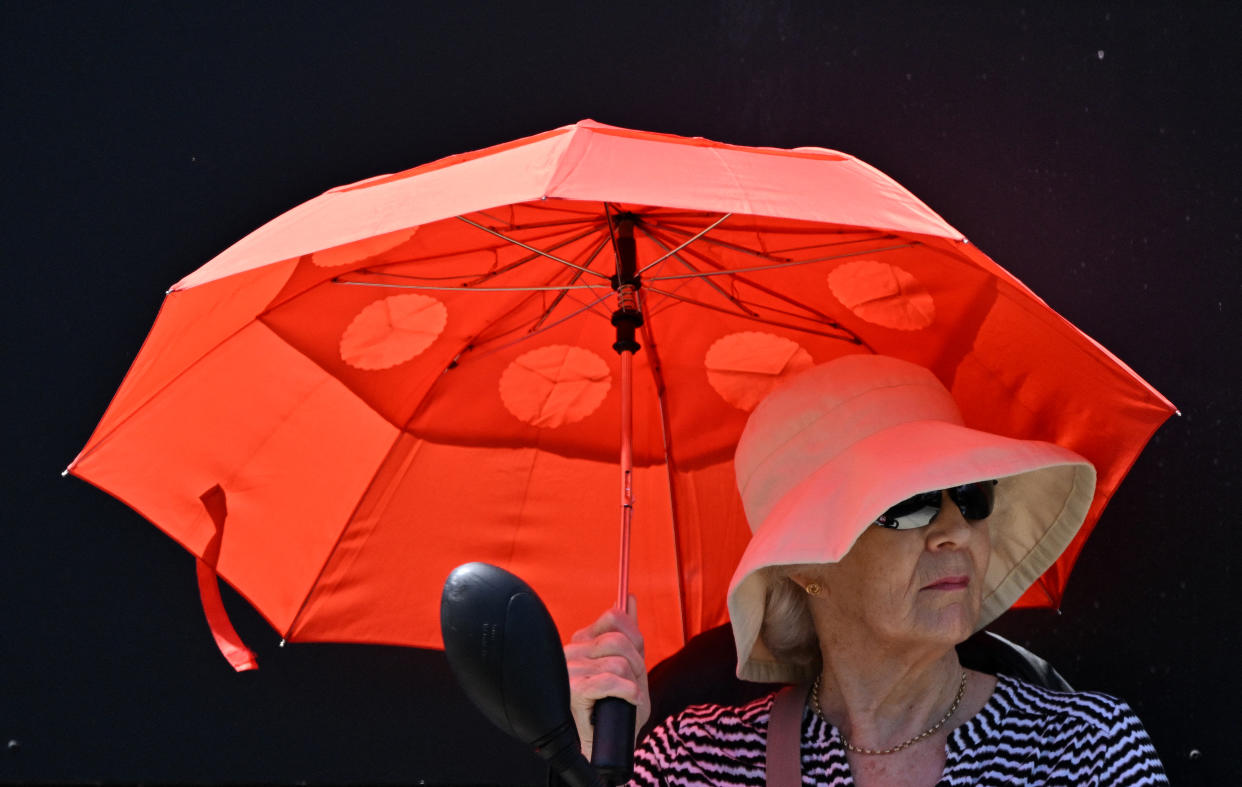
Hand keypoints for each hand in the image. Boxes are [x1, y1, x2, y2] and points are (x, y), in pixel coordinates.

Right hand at [564, 596, 651, 758]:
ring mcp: (570, 669)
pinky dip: (628, 693)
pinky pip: (610, 680)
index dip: (634, 639)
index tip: (635, 661)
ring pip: (618, 662)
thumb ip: (628, 632)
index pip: (614, 616)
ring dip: (632, 683)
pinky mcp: (574, 689)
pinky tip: (626, 701)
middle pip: (618, 640)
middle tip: (632, 685)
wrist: (607, 744)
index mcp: (583, 641)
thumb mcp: (630, 666)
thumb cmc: (617, 709)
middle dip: (637, 664)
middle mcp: (573, 651)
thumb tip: (629, 599)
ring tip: (625, 697)